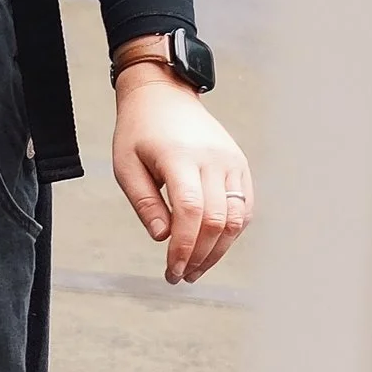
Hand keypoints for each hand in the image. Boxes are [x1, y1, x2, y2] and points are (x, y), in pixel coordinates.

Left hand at [110, 60, 253, 284]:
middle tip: (181, 276)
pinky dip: (232, 232)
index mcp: (180, 157)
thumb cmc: (139, 132)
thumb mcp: (125, 165)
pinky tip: (212, 247)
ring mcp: (231, 161)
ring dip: (218, 250)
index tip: (171, 271)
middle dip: (199, 256)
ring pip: (236, 218)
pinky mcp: (240, 164)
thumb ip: (144, 202)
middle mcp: (213, 159)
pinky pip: (245, 206)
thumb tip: (163, 238)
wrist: (164, 95)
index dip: (183, 247)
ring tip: (196, 268)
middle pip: (216, 220)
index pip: (190, 211)